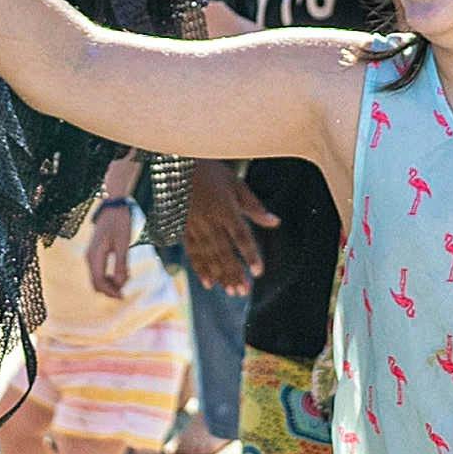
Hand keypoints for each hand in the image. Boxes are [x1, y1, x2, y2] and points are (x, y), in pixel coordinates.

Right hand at [84, 193, 139, 297]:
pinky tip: (122, 273)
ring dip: (111, 283)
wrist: (113, 207)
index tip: (123, 296)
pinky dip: (109, 276)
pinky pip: (100, 271)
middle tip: (125, 291)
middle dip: (110, 290)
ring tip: (127, 278)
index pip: (98, 282)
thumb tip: (121, 284)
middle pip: (96, 283)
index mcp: (94, 255)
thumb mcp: (123, 244)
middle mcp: (89, 257)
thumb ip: (121, 264)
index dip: (110, 292)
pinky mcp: (96, 254)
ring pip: (97, 278)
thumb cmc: (119, 223)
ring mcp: (91, 256)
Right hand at [182, 161, 271, 292]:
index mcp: (225, 208)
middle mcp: (209, 220)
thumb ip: (254, 206)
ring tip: (231, 291)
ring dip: (220, 275)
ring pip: (208, 255)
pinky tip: (208, 283)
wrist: (177, 161)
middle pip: (224, 251)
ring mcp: (194, 225)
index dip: (250, 255)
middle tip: (244, 291)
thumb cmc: (211, 170)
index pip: (241, 236)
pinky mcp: (182, 228)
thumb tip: (275, 222)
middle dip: (234, 272)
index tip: (258, 272)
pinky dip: (200, 268)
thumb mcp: (236, 183)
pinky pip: (192, 252)